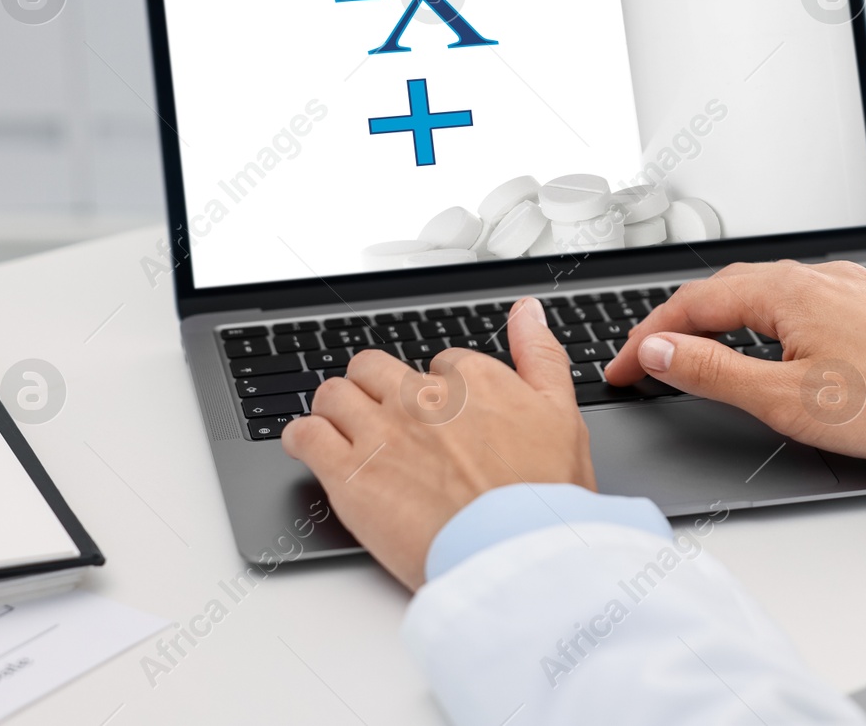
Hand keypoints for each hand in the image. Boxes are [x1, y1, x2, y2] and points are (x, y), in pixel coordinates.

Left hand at [282, 297, 593, 588]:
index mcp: (472, 380)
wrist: (515, 554)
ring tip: (345, 429)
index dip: (441, 389)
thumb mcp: (562, 414)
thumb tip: (527, 312)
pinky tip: (312, 446)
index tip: (444, 417)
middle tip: (386, 417)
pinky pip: (306, 435)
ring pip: (335, 394)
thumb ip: (540, 355)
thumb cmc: (544, 495)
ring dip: (337, 407)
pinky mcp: (349, 475)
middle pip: (375, 369)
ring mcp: (381, 434)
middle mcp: (422, 398)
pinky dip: (303, 437)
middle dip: (377, 388)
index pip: (440, 364)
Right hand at [603, 261, 865, 489]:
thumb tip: (657, 350)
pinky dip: (761, 322)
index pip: (691, 306)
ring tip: (692, 354)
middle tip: (644, 365)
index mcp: (785, 290)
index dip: (646, 339)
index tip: (619, 369)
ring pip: (762, 294)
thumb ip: (712, 371)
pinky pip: (797, 302)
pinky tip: (766, 346)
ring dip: (718, 321)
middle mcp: (814, 275)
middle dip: (675, 327)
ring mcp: (845, 286)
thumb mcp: (785, 399)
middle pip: (723, 292)